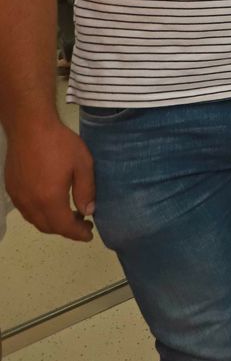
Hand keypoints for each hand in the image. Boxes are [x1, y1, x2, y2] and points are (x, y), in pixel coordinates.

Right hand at [4, 120, 95, 240]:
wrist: (30, 127)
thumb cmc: (60, 143)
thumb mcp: (83, 165)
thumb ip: (86, 190)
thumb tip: (88, 211)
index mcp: (49, 199)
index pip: (63, 226)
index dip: (78, 233)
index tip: (89, 234)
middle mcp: (30, 202)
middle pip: (47, 227)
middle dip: (66, 229)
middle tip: (83, 222)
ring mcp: (18, 196)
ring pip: (34, 220)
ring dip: (52, 222)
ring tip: (69, 213)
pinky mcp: (11, 188)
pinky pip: (26, 210)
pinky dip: (39, 213)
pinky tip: (51, 203)